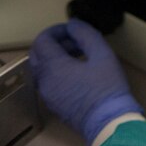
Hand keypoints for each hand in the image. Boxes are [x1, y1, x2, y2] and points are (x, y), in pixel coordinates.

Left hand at [28, 18, 142, 145]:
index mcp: (53, 67)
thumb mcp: (102, 54)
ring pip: (42, 68)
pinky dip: (57, 71)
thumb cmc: (107, 87)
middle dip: (55, 43)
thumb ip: (86, 34)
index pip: (42, 41)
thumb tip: (73, 24)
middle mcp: (44, 80)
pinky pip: (48, 81)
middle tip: (75, 41)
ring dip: (56, 57)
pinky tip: (77, 72)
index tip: (73, 30)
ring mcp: (47, 94)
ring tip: (79, 55)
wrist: (108, 121)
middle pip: (38, 54)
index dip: (56, 30)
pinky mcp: (54, 104)